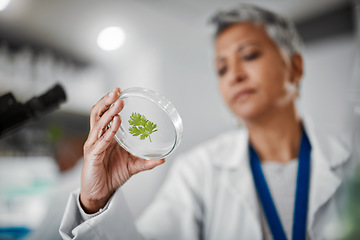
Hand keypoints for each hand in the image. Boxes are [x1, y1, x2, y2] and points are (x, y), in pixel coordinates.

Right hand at [80, 88, 164, 212]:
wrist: (100, 193)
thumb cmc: (112, 175)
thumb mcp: (132, 166)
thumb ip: (146, 161)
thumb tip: (162, 158)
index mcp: (106, 136)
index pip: (105, 114)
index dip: (110, 102)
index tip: (120, 92)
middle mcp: (98, 138)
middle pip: (98, 114)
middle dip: (107, 101)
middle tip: (117, 91)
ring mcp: (94, 145)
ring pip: (98, 124)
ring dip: (109, 113)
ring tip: (119, 105)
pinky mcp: (92, 155)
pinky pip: (101, 142)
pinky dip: (109, 132)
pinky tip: (116, 125)